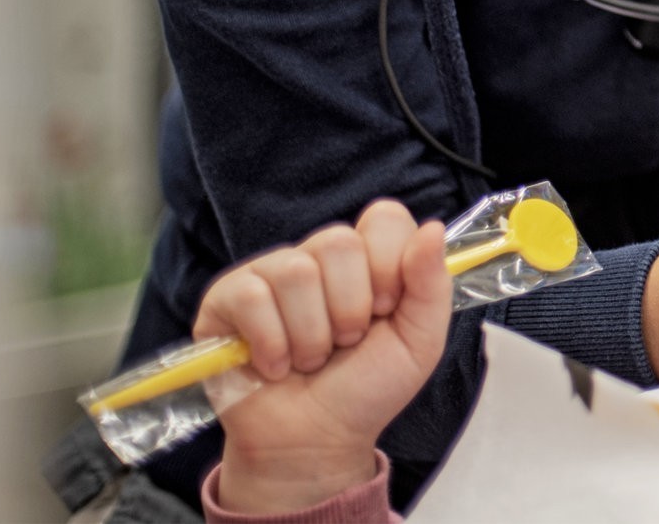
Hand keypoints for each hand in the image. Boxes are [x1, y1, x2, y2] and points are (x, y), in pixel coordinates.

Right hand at [200, 200, 450, 513]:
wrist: (315, 441)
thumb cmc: (366, 389)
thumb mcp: (419, 341)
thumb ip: (431, 284)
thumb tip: (433, 228)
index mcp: (367, 259)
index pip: (383, 218)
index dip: (388, 264)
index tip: (386, 309)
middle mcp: (318, 257)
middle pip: (337, 241)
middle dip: (349, 309)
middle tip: (345, 343)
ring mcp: (269, 273)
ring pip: (295, 272)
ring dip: (311, 335)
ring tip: (310, 360)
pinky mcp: (225, 299)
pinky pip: (250, 297)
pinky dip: (271, 343)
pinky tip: (275, 366)